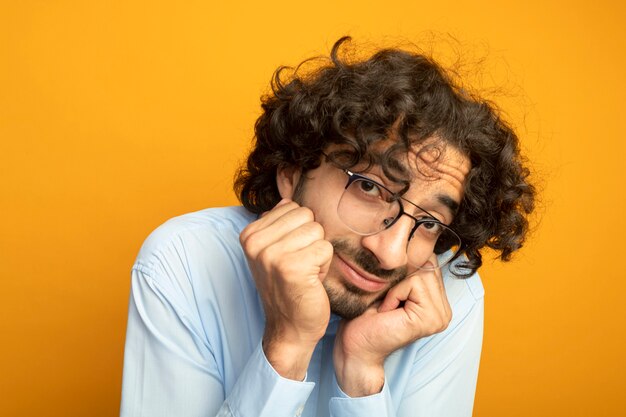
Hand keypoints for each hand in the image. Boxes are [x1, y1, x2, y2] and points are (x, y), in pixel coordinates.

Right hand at [240, 199, 333, 379]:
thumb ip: (280, 223)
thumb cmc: (288, 287)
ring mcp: (271, 255)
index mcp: (249, 234)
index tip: (289, 256)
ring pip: (318, 231)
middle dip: (311, 240)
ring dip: (318, 253)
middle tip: (299, 265)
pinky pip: (325, 248)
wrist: (289, 328)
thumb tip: (289, 201)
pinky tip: (310, 281)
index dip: (299, 232)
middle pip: (307, 216)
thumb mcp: (276, 250)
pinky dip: (323, 266)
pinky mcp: (291, 268)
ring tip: (305, 272)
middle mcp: (256, 242)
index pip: (293, 207)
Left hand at [333, 254, 451, 395]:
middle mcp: (444, 308)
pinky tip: (387, 312)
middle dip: (399, 276)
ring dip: (395, 286)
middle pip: (426, 263)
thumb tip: (411, 233)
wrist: (355, 347)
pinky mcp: (431, 318)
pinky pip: (414, 283)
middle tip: (385, 302)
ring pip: (420, 271)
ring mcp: (441, 315)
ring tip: (386, 306)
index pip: (427, 260)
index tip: (387, 291)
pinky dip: (394, 293)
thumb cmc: (364, 315)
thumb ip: (404, 267)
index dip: (402, 267)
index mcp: (436, 300)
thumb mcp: (386, 284)